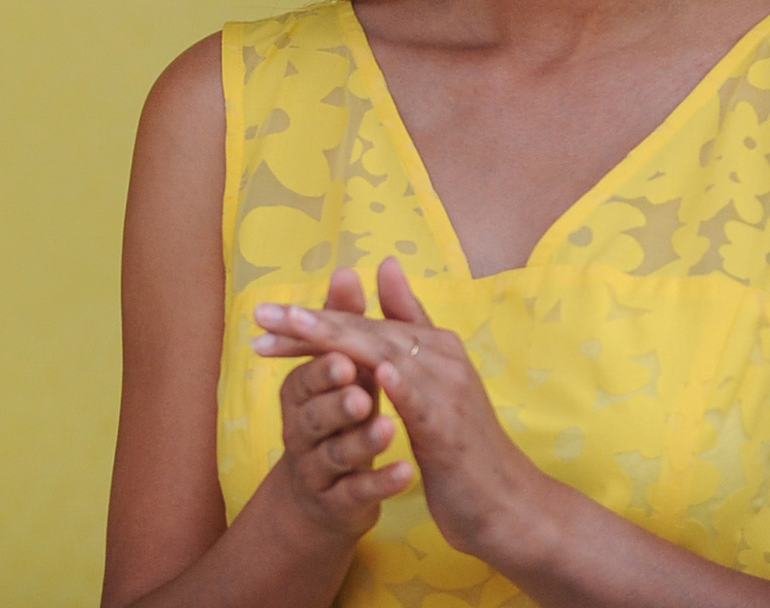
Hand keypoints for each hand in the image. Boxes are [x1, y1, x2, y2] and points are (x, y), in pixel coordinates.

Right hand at [247, 268, 410, 550]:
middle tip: (360, 389)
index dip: (322, 362)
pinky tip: (406, 474)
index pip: (306, 372)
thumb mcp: (345, 372)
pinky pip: (356, 492)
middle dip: (335, 399)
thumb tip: (348, 270)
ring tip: (389, 428)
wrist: (332, 492)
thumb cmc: (341, 420)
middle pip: (313, 413)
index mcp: (300, 394)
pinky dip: (381, 482)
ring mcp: (318, 467)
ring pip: (335, 453)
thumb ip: (347, 325)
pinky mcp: (339, 500)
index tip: (346, 354)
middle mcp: (301, 428)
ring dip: (361, 440)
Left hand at [254, 258, 551, 569]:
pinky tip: (376, 372)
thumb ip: (408, 324)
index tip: (263, 318)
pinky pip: (423, 403)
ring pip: (386, 356)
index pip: (360, 324)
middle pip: (366, 332)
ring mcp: (449, 393)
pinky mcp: (453, 431)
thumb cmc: (460, 442)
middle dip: (310, 323)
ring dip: (338, 341)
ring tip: (296, 327)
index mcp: (433, 346)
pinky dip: (402, 385)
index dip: (311, 320)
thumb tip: (386, 264)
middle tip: (261, 316)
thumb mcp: (428, 381)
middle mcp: (442, 360)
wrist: (508, 505)